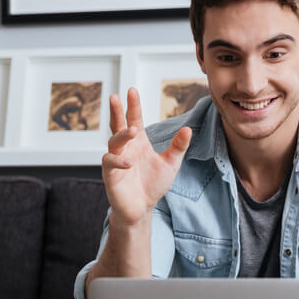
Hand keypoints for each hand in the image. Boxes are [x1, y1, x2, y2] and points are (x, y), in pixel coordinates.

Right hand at [102, 88, 191, 227]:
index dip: (133, 105)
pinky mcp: (110, 175)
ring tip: (132, 132)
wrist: (142, 209)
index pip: (134, 119)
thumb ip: (178, 147)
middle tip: (114, 96)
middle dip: (115, 110)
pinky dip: (117, 161)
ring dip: (122, 135)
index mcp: (138, 142)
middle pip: (117, 125)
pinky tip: (128, 163)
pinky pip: (110, 163)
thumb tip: (188, 129)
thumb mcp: (170, 164)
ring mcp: (116, 160)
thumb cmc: (153, 185)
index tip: (132, 90)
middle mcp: (125, 148)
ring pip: (113, 142)